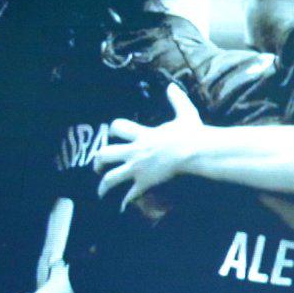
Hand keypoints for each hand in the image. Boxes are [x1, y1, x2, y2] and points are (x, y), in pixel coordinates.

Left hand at [93, 83, 203, 209]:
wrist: (195, 151)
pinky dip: (125, 201)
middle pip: (105, 154)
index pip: (118, 128)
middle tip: (98, 165)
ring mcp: (138, 168)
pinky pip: (130, 194)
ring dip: (103, 185)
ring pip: (111, 177)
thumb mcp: (185, 113)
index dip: (113, 130)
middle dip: (98, 160)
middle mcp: (135, 151)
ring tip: (101, 191)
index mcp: (142, 134)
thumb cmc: (192, 133)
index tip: (113, 134)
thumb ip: (177, 100)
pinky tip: (122, 206)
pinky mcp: (145, 182)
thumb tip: (172, 86)